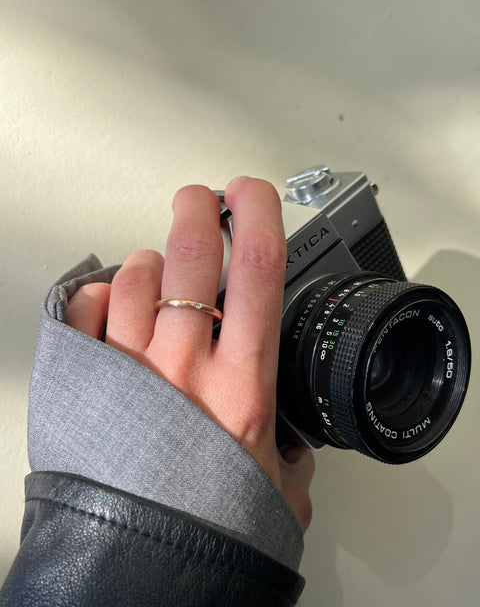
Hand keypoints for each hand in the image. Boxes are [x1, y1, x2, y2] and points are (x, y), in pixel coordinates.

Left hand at [68, 176, 314, 531]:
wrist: (143, 564)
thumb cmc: (205, 528)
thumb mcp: (276, 492)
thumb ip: (290, 459)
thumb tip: (292, 449)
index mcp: (242, 382)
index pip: (257, 269)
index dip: (258, 214)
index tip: (253, 193)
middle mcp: (184, 366)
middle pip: (191, 253)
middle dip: (197, 210)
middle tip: (199, 200)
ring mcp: (130, 369)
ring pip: (136, 275)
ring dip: (150, 261)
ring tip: (157, 271)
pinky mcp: (87, 382)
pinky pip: (87, 309)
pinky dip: (100, 294)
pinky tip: (113, 303)